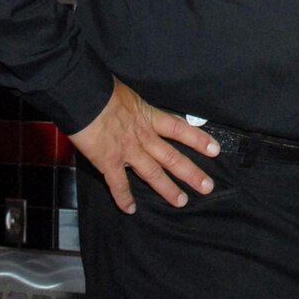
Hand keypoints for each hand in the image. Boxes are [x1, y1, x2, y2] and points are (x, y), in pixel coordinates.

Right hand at [68, 78, 219, 213]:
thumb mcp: (129, 93)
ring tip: (182, 202)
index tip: (215, 150)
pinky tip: (130, 209)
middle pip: (172, 157)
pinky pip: (119, 184)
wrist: (83, 95)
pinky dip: (124, 198)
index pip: (180, 129)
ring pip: (153, 174)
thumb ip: (136, 106)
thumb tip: (135, 107)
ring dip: (168, 189)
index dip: (198, 140)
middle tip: (208, 187)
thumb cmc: (102, 89)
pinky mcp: (108, 161)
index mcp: (148, 116)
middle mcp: (143, 136)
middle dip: (191, 173)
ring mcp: (127, 151)